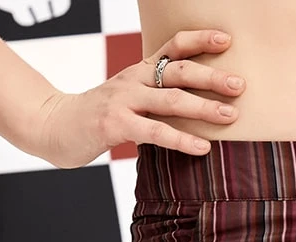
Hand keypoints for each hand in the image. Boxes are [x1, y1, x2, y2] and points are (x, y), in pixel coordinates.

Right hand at [33, 28, 245, 166]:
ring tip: (231, 116)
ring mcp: (124, 101)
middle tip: (240, 85)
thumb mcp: (127, 99)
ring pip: (171, 100)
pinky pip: (155, 132)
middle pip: (178, 71)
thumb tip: (192, 108)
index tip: (227, 42)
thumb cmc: (96, 117)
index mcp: (138, 70)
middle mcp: (133, 79)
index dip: (200, 40)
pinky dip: (182, 139)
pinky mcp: (116, 125)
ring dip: (204, 107)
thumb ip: (154, 99)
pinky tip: (203, 148)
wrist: (55, 126)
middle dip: (212, 77)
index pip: (173, 46)